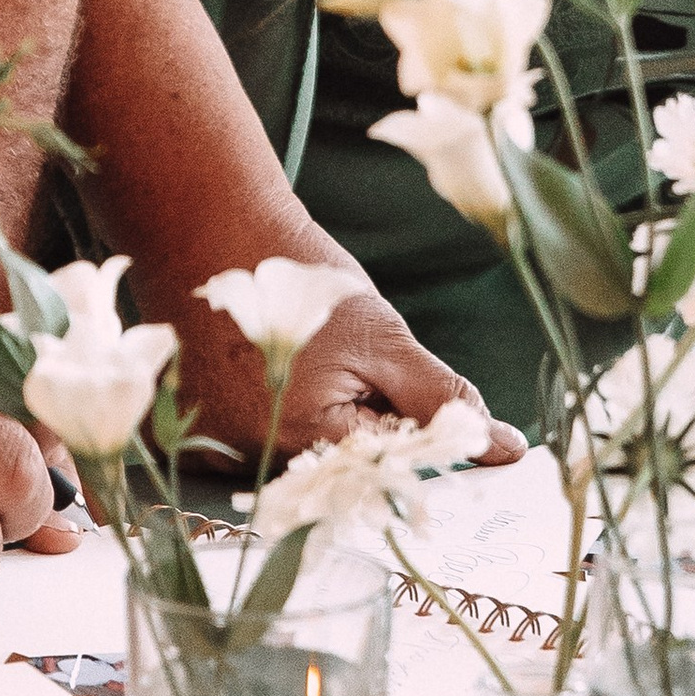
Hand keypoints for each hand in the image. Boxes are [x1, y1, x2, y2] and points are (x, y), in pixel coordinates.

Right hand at [166, 252, 522, 467]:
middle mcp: (251, 459)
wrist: (208, 224)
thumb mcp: (383, 336)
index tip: (433, 408)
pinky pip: (256, 442)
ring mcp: (213, 449)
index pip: (389, 468)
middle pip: (341, 471)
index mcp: (304, 437)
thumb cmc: (301, 277)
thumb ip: (442, 398)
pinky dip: (277, 413)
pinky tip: (275, 369)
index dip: (422, 440)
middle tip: (353, 367)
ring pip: (300, 456)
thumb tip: (502, 447)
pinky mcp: (192, 436)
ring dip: (323, 420)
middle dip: (368, 427)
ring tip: (310, 361)